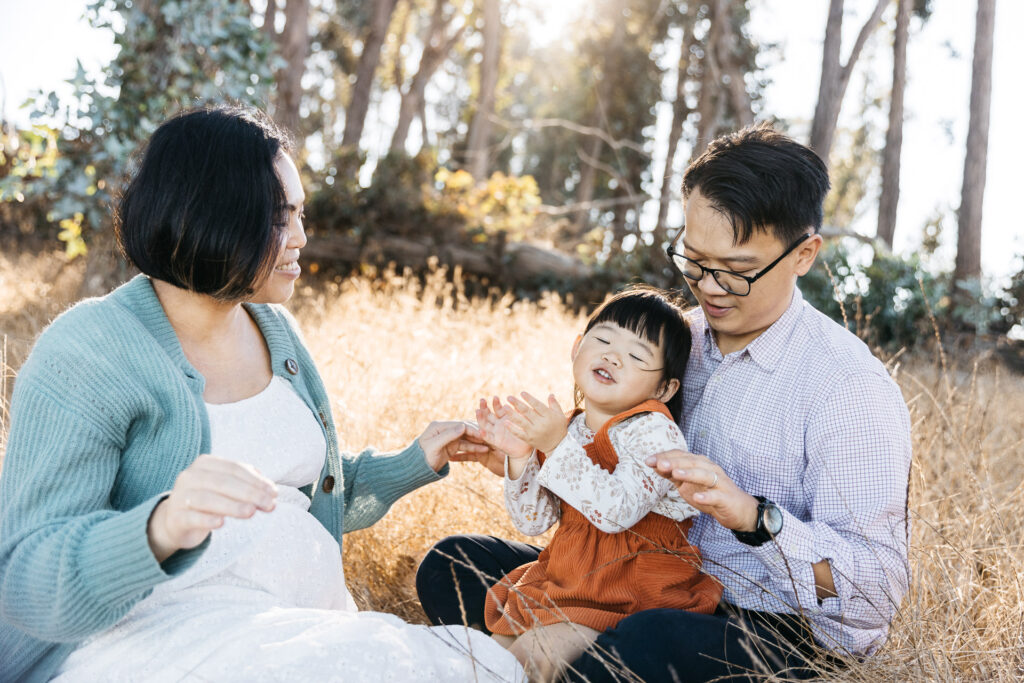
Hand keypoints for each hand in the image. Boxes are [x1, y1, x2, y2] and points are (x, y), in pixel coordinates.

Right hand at [148, 454, 277, 562]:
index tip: (274, 492)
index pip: (234, 468)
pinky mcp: (175, 518)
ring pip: (208, 499)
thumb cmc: (208, 500)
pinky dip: (207, 520)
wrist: (175, 521)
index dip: (256, 480)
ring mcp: (180, 496)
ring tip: (251, 512)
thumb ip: (247, 484)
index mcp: (205, 464)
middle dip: (250, 493)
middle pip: (223, 482)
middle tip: (269, 504)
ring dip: (232, 506)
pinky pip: (192, 518)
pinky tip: (221, 523)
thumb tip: (270, 489)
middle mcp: (190, 476)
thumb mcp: (225, 487)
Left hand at [417, 420, 490, 472]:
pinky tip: (483, 450)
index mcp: (439, 426)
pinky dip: (473, 448)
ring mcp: (449, 438)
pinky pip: (465, 445)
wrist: (416, 469)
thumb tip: (463, 426)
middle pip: (465, 430)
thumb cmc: (423, 457)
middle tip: (489, 439)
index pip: (459, 425)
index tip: (482, 434)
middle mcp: (445, 430)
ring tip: (489, 446)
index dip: (472, 429)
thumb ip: (448, 435)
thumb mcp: (435, 446)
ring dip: (477, 442)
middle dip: (477, 435)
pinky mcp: (451, 446)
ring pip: (466, 438)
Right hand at [475, 397, 532, 459]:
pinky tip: (481, 430)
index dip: (496, 403)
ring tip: (477, 411)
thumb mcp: (523, 420)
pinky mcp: (496, 442)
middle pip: (488, 414)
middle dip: (484, 407)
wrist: (526, 449)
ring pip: (485, 424)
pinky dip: (484, 435)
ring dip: (480, 418)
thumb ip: (521, 412)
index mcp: (504, 417)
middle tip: (482, 400)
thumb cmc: (525, 433)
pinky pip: (489, 438)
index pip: (497, 408)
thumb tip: (521, 402)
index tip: (495, 397)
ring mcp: (495, 432)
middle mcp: (497, 424)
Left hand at [503, 392, 568, 453]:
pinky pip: (519, 433)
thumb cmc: (559, 428)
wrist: (558, 446)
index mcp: (549, 416)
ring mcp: (534, 432)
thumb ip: (554, 404)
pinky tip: (505, 422)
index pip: (537, 405)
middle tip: (509, 397)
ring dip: (512, 414)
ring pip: (521, 421)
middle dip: (517, 404)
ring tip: (504, 407)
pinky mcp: (529, 439)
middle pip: (527, 412)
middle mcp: (541, 424)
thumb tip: (550, 394)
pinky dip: (512, 428)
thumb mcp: (560, 415)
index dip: (529, 399)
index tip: (522, 393)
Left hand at [645, 450, 758, 531]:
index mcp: (699, 464)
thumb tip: (655, 465)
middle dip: (674, 462)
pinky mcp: (726, 497)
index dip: (665, 457)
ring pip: (704, 475)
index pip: (681, 456)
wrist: (737, 510)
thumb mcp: (688, 484)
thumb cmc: (710, 493)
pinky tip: (697, 498)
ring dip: (689, 473)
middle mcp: (710, 469)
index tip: (648, 461)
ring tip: (675, 474)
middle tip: (658, 464)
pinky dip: (707, 496)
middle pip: (691, 462)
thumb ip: (673, 475)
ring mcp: (719, 482)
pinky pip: (717, 496)